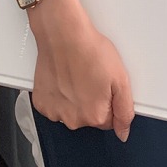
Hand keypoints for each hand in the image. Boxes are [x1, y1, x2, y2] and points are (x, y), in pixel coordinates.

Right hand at [30, 0, 134, 141]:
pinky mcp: (42, 102)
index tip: (105, 84)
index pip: (109, 120)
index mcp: (95, 115)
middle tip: (91, 76)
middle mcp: (74, 120)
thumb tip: (123, 132)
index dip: (109, 100)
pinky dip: (59, 94)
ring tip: (77, 74)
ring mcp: (55, 112)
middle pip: (90, 117)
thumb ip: (125, 110)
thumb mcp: (121, 78)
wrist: (64, 35)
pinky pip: (55, 105)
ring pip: (71, 112)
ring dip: (75, 98)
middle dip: (93, 100)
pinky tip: (63, 77)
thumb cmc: (90, 51)